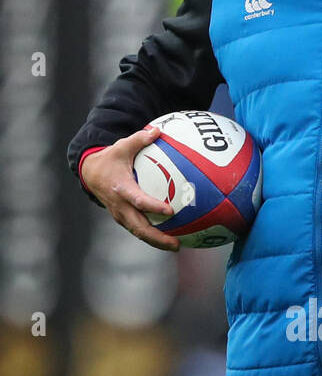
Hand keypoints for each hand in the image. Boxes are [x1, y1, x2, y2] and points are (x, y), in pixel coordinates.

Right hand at [80, 127, 179, 251]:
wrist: (90, 173)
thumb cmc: (110, 159)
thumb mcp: (122, 146)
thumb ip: (140, 139)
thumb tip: (158, 130)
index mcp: (121, 189)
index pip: (138, 201)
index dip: (153, 207)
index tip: (170, 210)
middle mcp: (120, 206)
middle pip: (140, 227)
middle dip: (157, 237)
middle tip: (176, 242)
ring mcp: (120, 215)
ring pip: (139, 233)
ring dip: (157, 241)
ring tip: (176, 245)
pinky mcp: (123, 218)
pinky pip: (138, 230)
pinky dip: (152, 237)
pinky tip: (169, 238)